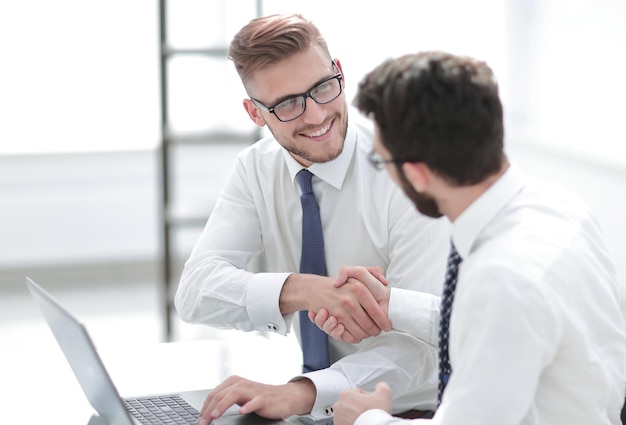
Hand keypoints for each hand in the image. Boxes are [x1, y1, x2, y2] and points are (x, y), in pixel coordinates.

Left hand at [197, 375, 314, 424]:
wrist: (284, 397)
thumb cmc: (260, 398)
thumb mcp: (240, 397)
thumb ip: (226, 400)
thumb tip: (207, 413)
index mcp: (234, 382)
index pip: (214, 394)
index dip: (204, 407)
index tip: (199, 420)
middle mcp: (241, 383)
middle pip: (220, 394)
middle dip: (208, 409)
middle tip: (202, 423)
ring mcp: (252, 390)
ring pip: (234, 394)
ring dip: (222, 405)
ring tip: (214, 415)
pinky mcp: (263, 398)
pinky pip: (255, 401)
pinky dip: (248, 406)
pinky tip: (242, 412)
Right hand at [308, 267, 391, 342]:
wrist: (314, 288)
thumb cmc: (338, 283)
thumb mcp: (356, 273)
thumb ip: (373, 272)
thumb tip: (385, 282)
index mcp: (359, 288)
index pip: (376, 311)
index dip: (383, 322)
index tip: (387, 326)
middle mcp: (350, 300)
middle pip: (369, 325)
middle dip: (375, 331)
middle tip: (376, 331)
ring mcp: (341, 311)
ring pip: (360, 332)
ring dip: (364, 335)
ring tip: (366, 332)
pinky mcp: (333, 319)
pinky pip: (348, 336)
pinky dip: (353, 338)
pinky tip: (355, 333)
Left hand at [333, 382, 392, 424]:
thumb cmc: (374, 416)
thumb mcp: (384, 394)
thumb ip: (381, 386)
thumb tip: (379, 387)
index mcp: (346, 395)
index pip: (358, 393)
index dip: (367, 398)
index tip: (371, 404)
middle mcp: (338, 406)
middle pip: (352, 403)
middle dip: (360, 407)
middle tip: (369, 413)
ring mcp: (338, 418)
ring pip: (348, 414)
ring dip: (355, 416)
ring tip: (365, 420)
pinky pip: (346, 422)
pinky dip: (352, 423)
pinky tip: (360, 424)